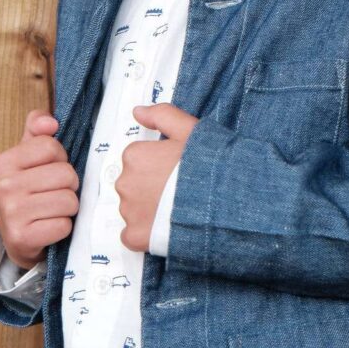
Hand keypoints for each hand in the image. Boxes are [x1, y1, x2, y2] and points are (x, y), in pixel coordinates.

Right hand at [0, 110, 79, 269]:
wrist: (18, 236)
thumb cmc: (28, 190)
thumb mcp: (28, 155)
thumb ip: (37, 129)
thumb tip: (51, 123)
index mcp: (5, 161)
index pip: (52, 147)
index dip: (60, 158)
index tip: (49, 170)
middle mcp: (4, 186)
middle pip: (65, 174)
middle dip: (68, 184)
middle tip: (54, 193)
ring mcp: (11, 213)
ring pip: (69, 200)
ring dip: (68, 207)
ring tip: (53, 210)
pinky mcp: (22, 238)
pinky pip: (63, 226)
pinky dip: (63, 228)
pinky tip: (49, 227)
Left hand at [115, 102, 198, 251]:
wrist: (222, 201)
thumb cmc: (207, 165)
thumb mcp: (188, 129)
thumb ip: (161, 115)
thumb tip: (138, 111)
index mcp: (135, 155)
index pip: (138, 159)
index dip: (158, 164)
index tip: (175, 170)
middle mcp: (126, 182)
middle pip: (133, 184)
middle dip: (150, 187)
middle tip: (177, 190)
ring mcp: (130, 211)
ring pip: (132, 209)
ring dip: (148, 210)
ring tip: (176, 209)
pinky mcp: (136, 236)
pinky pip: (131, 235)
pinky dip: (144, 234)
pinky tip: (165, 228)